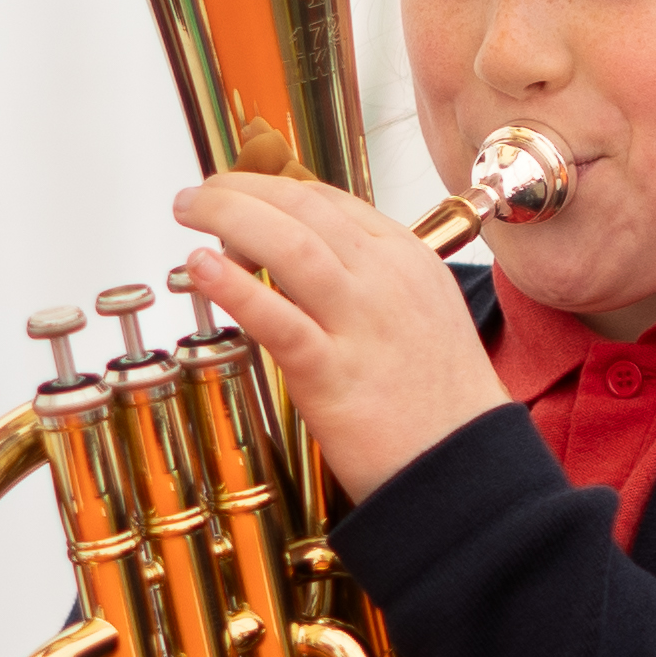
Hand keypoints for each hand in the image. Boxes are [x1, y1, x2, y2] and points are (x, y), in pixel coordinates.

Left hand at [166, 169, 508, 502]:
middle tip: (199, 196)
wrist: (467, 469)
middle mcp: (386, 280)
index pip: (330, 201)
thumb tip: (312, 264)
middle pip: (303, 207)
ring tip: (188, 211)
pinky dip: (233, 286)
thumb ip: (373, 283)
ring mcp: (360, 323)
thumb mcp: (424, 314)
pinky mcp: (332, 372)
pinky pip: (275, 317)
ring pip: (288, 243)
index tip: (240, 191)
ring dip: (228, 216)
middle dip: (240, 190)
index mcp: (409, 261)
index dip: (273, 187)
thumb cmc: (443, 405)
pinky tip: (200, 267)